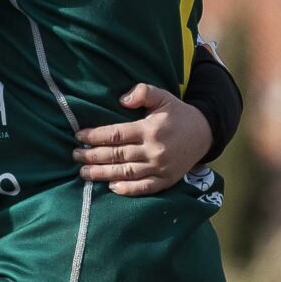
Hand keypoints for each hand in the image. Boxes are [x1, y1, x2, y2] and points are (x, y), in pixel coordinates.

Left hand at [74, 84, 211, 194]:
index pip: (116, 134)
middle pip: (117, 155)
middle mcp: (154, 150)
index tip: (79, 136)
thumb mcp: (163, 96)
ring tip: (84, 173)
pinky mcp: (166, 180)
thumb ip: (143, 92)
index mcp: (150, 129)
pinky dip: (128, 189)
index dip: (95, 136)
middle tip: (75, 156)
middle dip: (93, 156)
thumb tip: (122, 100)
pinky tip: (112, 187)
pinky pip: (145, 188)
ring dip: (103, 174)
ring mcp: (160, 168)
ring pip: (126, 173)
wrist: (204, 134)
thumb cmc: (178, 114)